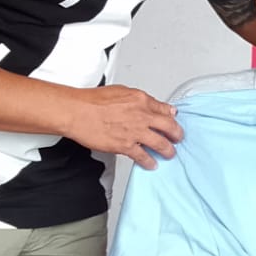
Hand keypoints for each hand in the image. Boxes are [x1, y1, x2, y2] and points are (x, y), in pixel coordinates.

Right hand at [65, 85, 183, 168]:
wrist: (77, 112)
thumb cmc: (92, 101)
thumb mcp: (121, 91)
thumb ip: (138, 99)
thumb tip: (150, 104)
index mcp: (141, 100)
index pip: (165, 109)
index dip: (171, 117)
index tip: (173, 121)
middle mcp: (142, 115)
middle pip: (170, 127)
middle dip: (177, 134)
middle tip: (178, 138)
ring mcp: (135, 132)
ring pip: (161, 144)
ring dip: (168, 150)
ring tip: (170, 154)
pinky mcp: (126, 146)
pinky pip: (143, 156)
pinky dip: (150, 162)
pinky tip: (152, 164)